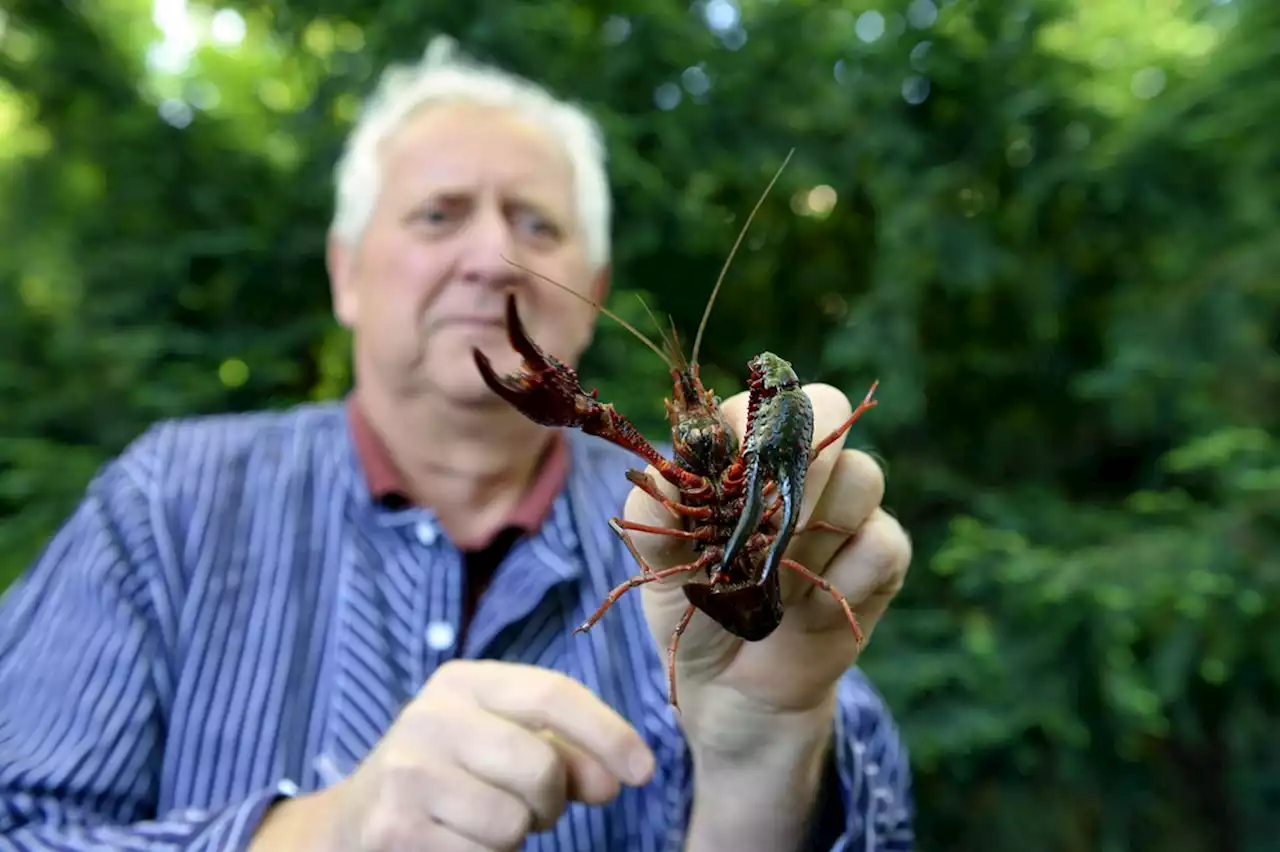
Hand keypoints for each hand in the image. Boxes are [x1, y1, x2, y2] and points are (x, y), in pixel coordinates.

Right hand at [252, 660, 654, 851]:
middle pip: (540, 766)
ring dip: (514, 837)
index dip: (607, 732)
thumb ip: (565, 752)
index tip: (643, 771)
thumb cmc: (449, 775)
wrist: (354, 821)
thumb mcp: (500, 742)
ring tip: (483, 822)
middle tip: (534, 809)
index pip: (551, 694)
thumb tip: (615, 778)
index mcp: (463, 681)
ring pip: (512, 822)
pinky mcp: (394, 828)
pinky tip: (454, 841)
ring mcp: (407, 772)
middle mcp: (430, 715)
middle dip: (551, 802)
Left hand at [627, 383, 910, 754]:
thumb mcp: (660, 568)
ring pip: (863, 477)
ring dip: (815, 533)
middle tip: (768, 527)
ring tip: (777, 578)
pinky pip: (884, 541)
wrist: (732, 689)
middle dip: (798, 468)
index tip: (731, 478)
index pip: (763, 399)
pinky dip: (843, 579)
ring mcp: (847, 511)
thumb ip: (654, 516)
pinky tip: (809, 610)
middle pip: (828, 410)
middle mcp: (800, 469)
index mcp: (745, 453)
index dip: (754, 428)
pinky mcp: (879, 558)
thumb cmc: (695, 611)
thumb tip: (660, 474)